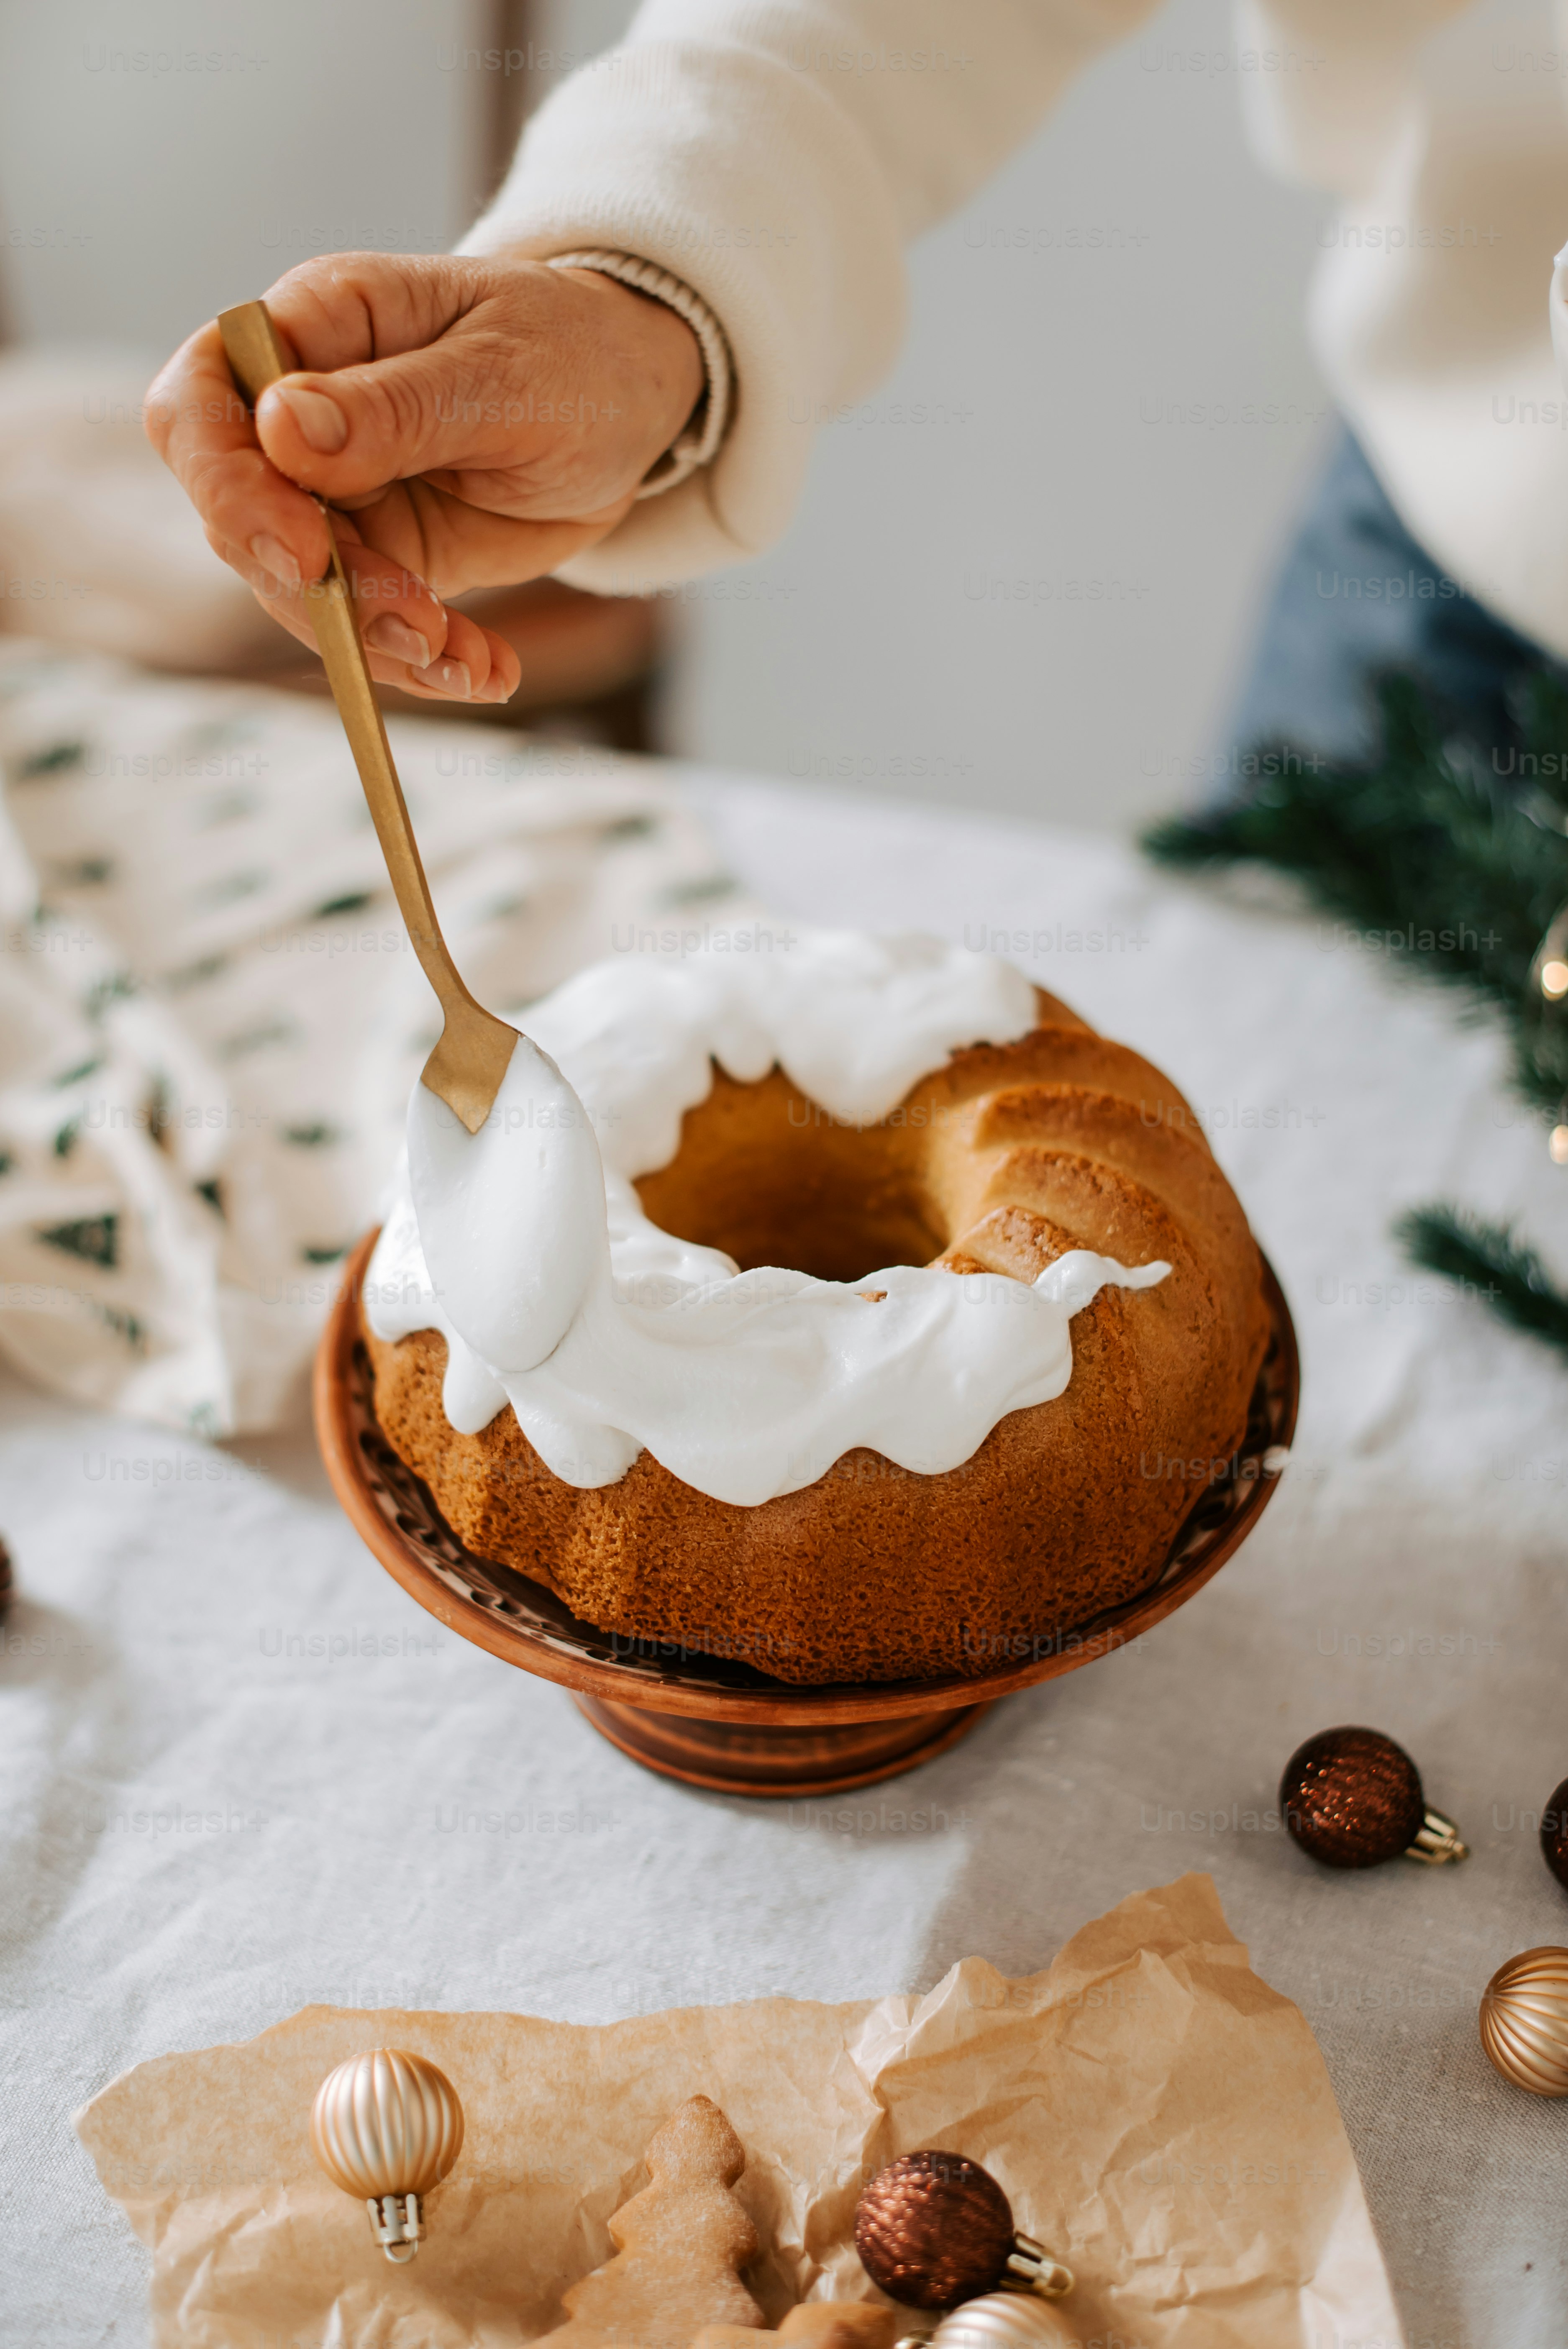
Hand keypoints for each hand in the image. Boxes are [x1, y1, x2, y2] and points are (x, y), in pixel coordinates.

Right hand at [145, 251, 705, 703]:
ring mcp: (338, 497)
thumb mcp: (504, 373)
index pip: (200, 405)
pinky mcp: (385, 558)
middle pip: (240, 519)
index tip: (303, 549)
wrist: (634, 404)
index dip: (226, 485)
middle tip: (412, 626)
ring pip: (302, 592)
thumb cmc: (572, 352)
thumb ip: (394, 406)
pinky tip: (487, 672)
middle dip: (317, 591)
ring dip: (375, 640)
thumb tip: (279, 425)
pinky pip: (371, 627)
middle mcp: (303, 418)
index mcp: (315, 329)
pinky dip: (427, 663)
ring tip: (465, 659)